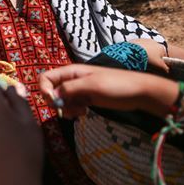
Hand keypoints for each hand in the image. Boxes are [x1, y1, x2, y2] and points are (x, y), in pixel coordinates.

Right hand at [38, 64, 173, 118]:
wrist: (138, 92)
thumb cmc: (117, 85)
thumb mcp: (92, 86)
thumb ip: (70, 89)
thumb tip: (53, 96)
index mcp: (71, 72)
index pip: (45, 78)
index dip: (44, 90)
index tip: (54, 102)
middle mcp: (72, 80)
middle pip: (51, 91)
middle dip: (56, 102)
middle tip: (68, 109)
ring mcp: (79, 90)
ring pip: (60, 100)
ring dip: (65, 109)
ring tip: (79, 112)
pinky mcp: (86, 98)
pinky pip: (71, 105)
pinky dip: (73, 111)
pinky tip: (84, 112)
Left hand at [128, 38, 168, 74]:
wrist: (135, 51)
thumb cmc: (149, 57)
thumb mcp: (158, 64)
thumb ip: (165, 67)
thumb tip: (167, 70)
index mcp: (161, 47)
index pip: (163, 55)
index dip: (160, 60)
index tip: (155, 64)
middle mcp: (155, 42)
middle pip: (155, 51)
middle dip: (152, 55)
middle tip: (147, 61)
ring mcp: (146, 40)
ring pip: (147, 47)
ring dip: (145, 51)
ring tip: (141, 57)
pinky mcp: (137, 39)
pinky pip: (139, 45)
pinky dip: (138, 49)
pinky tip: (135, 53)